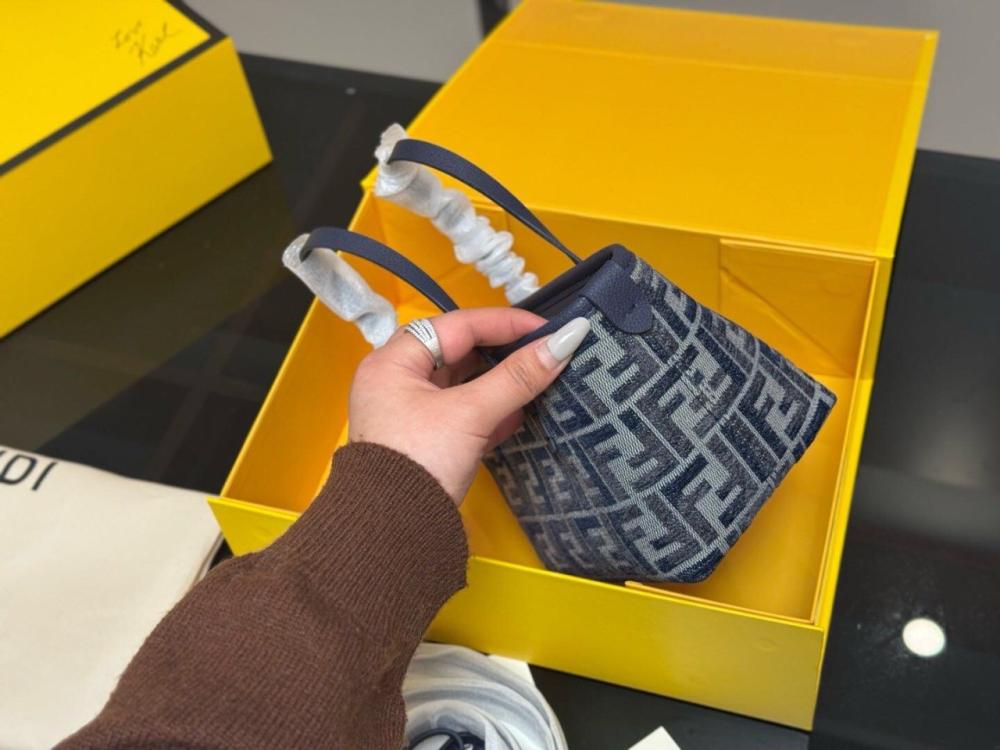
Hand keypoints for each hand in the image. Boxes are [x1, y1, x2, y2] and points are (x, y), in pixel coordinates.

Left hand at [348, 309, 589, 503]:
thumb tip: (567, 339)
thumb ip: (518, 376)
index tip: (548, 329)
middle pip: (459, 352)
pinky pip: (462, 414)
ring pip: (462, 384)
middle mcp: (396, 381)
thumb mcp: (471, 414)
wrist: (391, 533)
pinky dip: (490, 410)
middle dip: (503, 352)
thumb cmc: (418, 463)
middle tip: (545, 351)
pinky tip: (520, 413)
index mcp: (394, 361)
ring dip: (500, 382)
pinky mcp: (425, 442)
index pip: (458, 325)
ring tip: (539, 378)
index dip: (506, 324)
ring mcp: (409, 413)